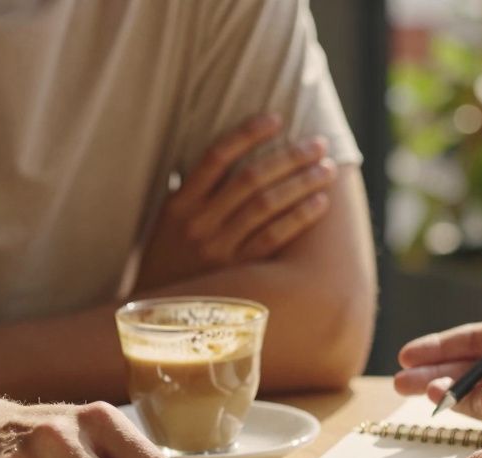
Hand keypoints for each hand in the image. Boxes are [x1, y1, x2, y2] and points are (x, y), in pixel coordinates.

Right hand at [137, 113, 336, 286]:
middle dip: (289, 156)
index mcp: (179, 204)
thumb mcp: (169, 222)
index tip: (277, 118)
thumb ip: (196, 191)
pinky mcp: (238, 274)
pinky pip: (273, 239)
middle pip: (251, 178)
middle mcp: (199, 224)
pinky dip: (299, 218)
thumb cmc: (169, 260)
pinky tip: (320, 204)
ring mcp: (219, 250)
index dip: (248, 133)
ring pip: (267, 206)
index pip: (217, 156)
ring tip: (326, 169)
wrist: (155, 316)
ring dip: (301, 183)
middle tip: (318, 143)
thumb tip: (234, 154)